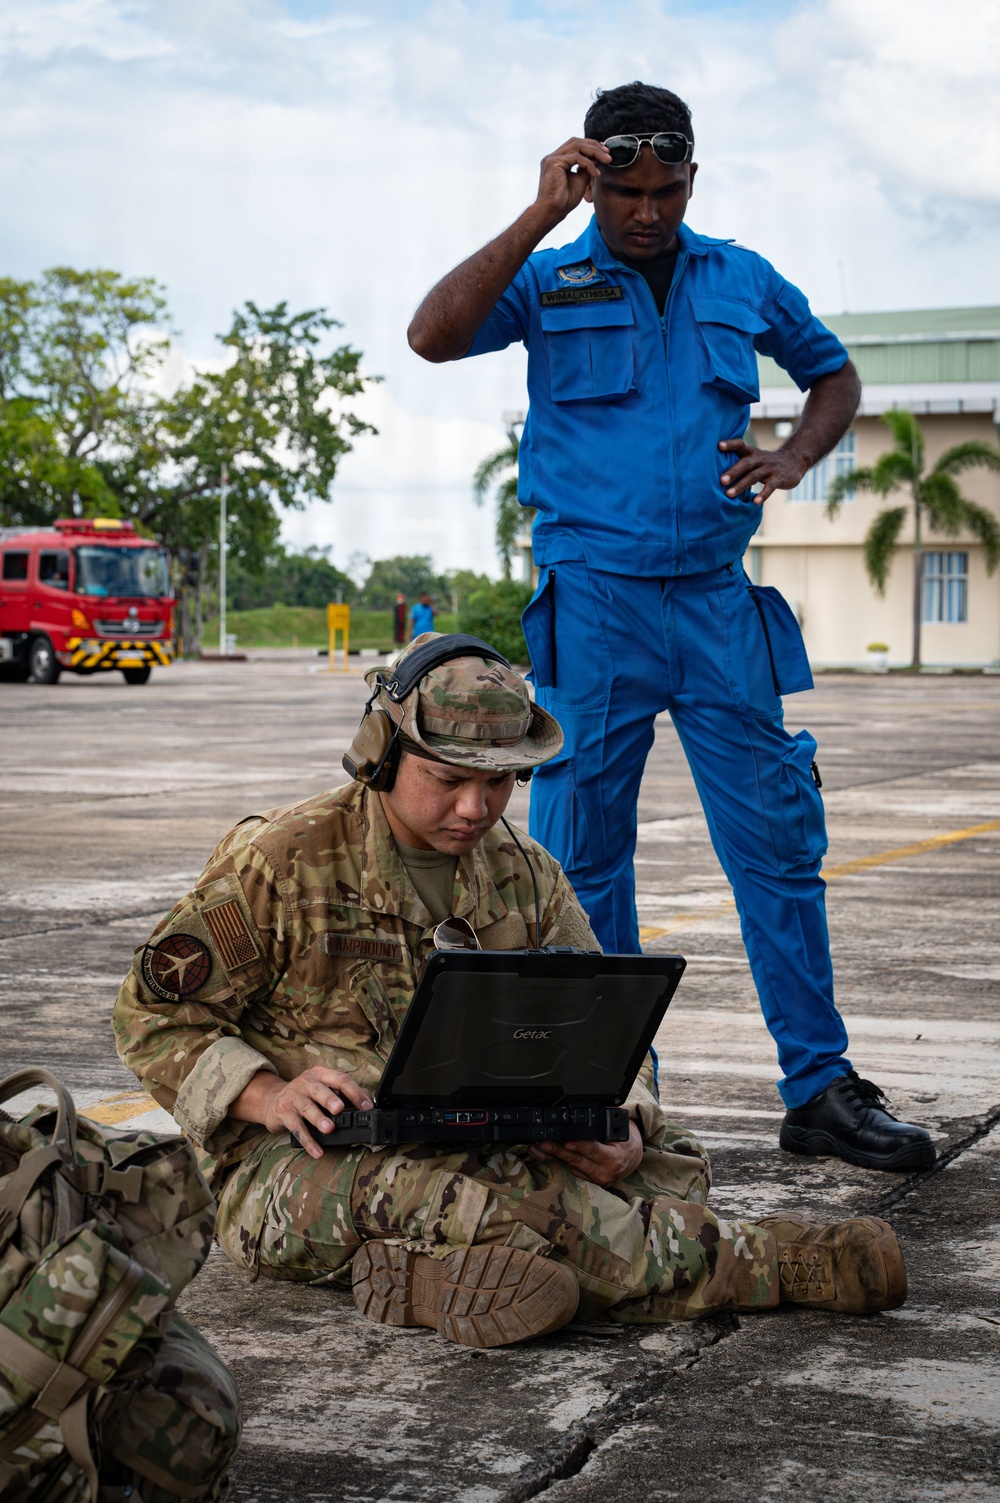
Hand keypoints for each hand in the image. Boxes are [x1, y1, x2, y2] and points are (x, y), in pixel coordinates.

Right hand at [251, 1067, 373, 1159]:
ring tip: (329, 1129)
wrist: (271, 1100)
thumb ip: (343, 1093)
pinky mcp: (283, 1113)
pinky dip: (308, 1141)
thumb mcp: (323, 1088)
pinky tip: (317, 1151)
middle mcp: (306, 1082)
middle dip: (331, 1099)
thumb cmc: (305, 1095)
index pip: (340, 1080)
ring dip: (319, 1119)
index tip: (367, 1107)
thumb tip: (368, 1100)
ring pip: (307, 1107)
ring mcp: (293, 1097)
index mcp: (320, 1074)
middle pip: (320, 1090)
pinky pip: (296, 1128)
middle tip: (340, 1109)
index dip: (355, 1093)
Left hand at [528, 1121, 643, 1187]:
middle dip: (557, 1151)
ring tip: (536, 1149)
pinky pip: (572, 1171)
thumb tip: (583, 1110)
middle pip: (576, 1160)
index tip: (565, 1141)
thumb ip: (601, 1122)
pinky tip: (545, 1155)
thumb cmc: (626, 1139)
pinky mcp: (589, 1183)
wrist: (633, 1156)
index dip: (578, 1145)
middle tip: (541, 1144)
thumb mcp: (618, 1128)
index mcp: (613, 1158)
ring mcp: (596, 1180)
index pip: (592, 1149)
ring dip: (552, 1157)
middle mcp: (604, 1172)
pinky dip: (558, 1162)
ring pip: (570, 1167)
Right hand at [534, 137, 611, 222]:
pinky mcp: (553, 162)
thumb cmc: (564, 201)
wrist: (553, 212)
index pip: (576, 145)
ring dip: (594, 151)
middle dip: (594, 145)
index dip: (591, 146)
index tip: (605, 153)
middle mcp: (554, 157)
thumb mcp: (581, 180)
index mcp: (558, 160)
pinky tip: (596, 173)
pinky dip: (588, 164)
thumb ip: (587, 167)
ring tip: (607, 160)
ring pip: (577, 146)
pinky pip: (576, 157)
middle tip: (608, 153)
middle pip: (576, 142)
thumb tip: (599, 157)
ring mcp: (552, 158)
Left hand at [718, 438, 810, 504]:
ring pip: (754, 477)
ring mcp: (769, 469)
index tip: (719, 445)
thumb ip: (739, 462)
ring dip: (741, 485)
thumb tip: (714, 470)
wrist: (794, 460)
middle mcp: (760, 459)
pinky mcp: (779, 479)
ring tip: (729, 495)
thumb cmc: (766, 462)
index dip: (730, 444)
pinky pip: (770, 487)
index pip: (740, 445)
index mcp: (752, 453)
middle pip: (746, 464)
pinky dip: (762, 495)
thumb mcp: (754, 457)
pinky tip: (755, 502)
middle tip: (721, 481)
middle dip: (733, 472)